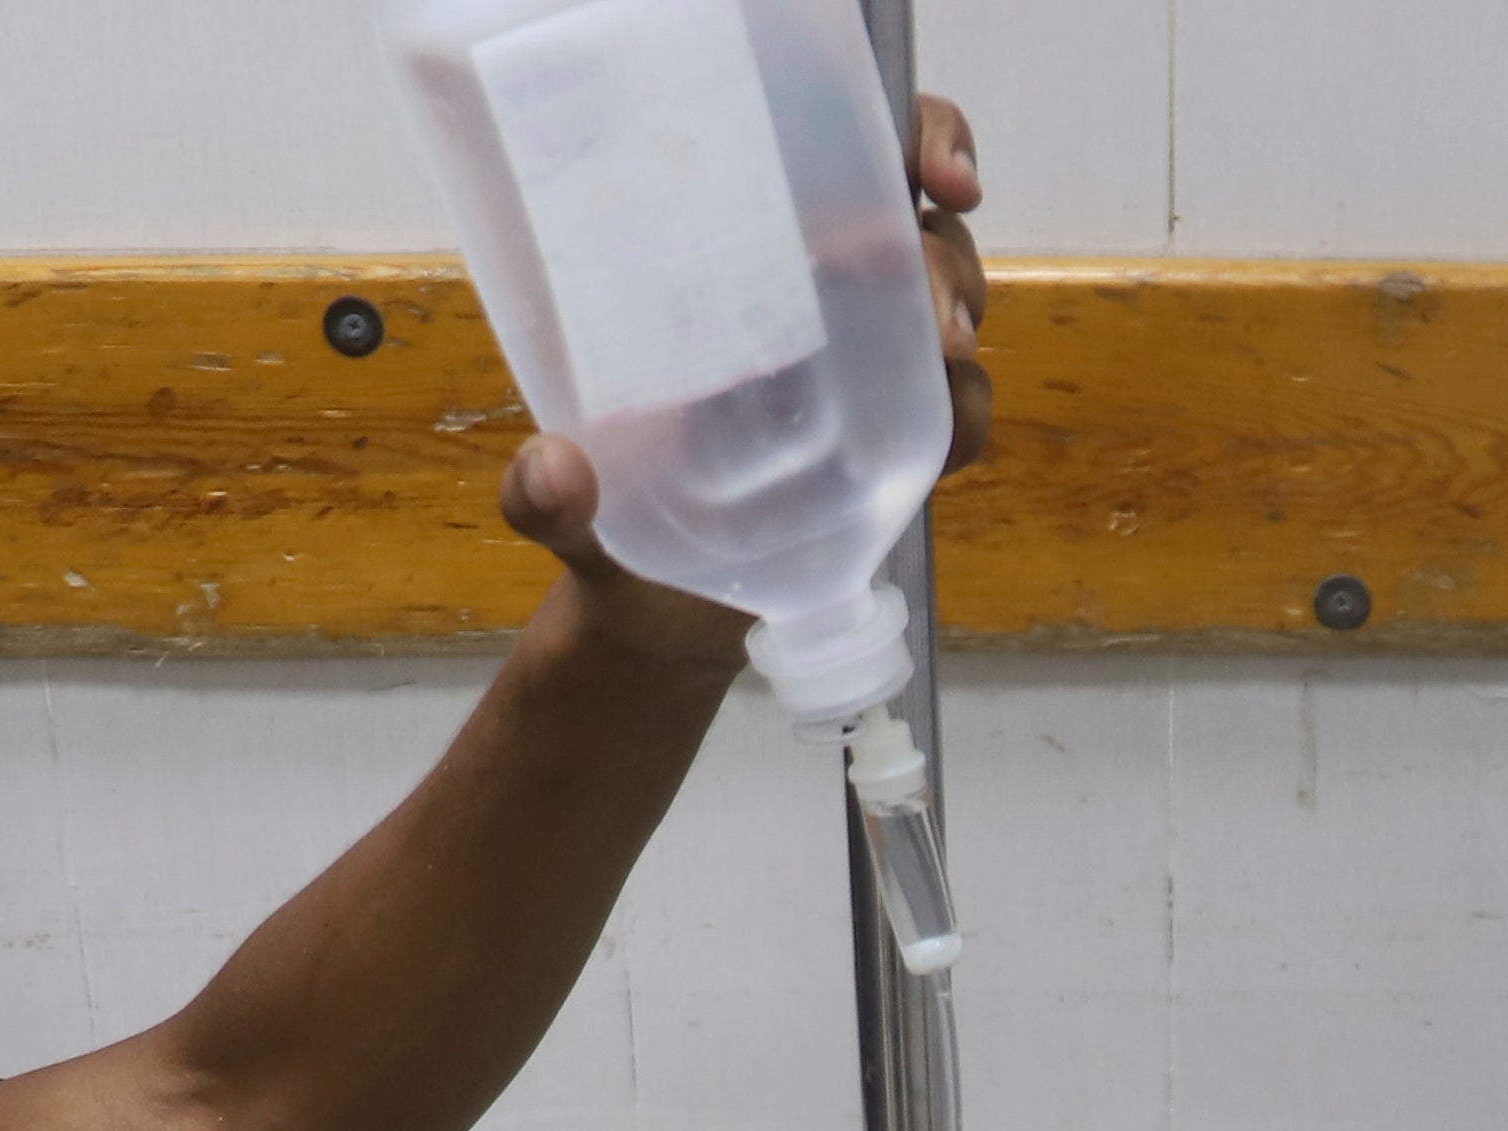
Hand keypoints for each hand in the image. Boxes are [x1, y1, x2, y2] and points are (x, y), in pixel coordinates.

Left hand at [500, 90, 992, 660]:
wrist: (655, 617)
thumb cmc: (605, 525)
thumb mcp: (560, 504)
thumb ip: (541, 495)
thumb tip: (554, 473)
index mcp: (731, 267)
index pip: (835, 157)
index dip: (912, 137)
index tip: (933, 173)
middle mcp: (804, 298)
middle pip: (911, 222)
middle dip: (940, 251)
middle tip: (934, 317)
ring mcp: (857, 368)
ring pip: (947, 299)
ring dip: (960, 315)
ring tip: (944, 356)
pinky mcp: (893, 443)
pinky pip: (959, 407)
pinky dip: (965, 416)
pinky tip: (942, 445)